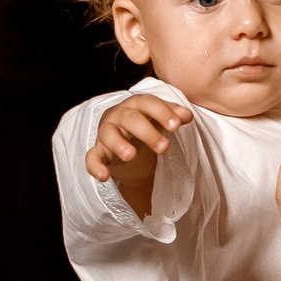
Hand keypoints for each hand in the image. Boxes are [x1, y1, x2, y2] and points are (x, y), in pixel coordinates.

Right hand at [85, 93, 193, 215]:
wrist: (127, 141)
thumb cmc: (146, 125)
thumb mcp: (160, 120)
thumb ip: (173, 116)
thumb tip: (187, 115)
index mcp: (136, 105)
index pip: (148, 103)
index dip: (162, 112)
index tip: (177, 125)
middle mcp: (119, 116)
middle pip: (131, 119)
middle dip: (148, 132)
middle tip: (164, 147)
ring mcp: (107, 133)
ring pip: (109, 135)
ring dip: (119, 145)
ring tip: (131, 155)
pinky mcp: (99, 152)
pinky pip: (92, 158)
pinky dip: (95, 166)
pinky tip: (103, 176)